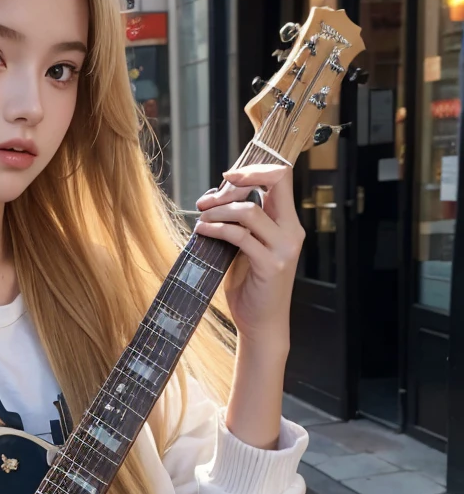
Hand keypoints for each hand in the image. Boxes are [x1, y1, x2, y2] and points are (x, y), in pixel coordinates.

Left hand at [195, 163, 303, 352]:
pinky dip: (218, 229)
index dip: (254, 169)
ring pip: (250, 211)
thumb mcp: (246, 247)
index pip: (281, 177)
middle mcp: (291, 232)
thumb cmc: (251, 286)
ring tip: (201, 220)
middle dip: (238, 182)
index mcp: (288, 223)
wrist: (261, 324)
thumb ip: (240, 223)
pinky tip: (203, 232)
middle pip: (276, 181)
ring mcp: (283, 248)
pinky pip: (240, 236)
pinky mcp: (270, 266)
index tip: (227, 178)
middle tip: (206, 201)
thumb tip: (215, 196)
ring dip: (219, 211)